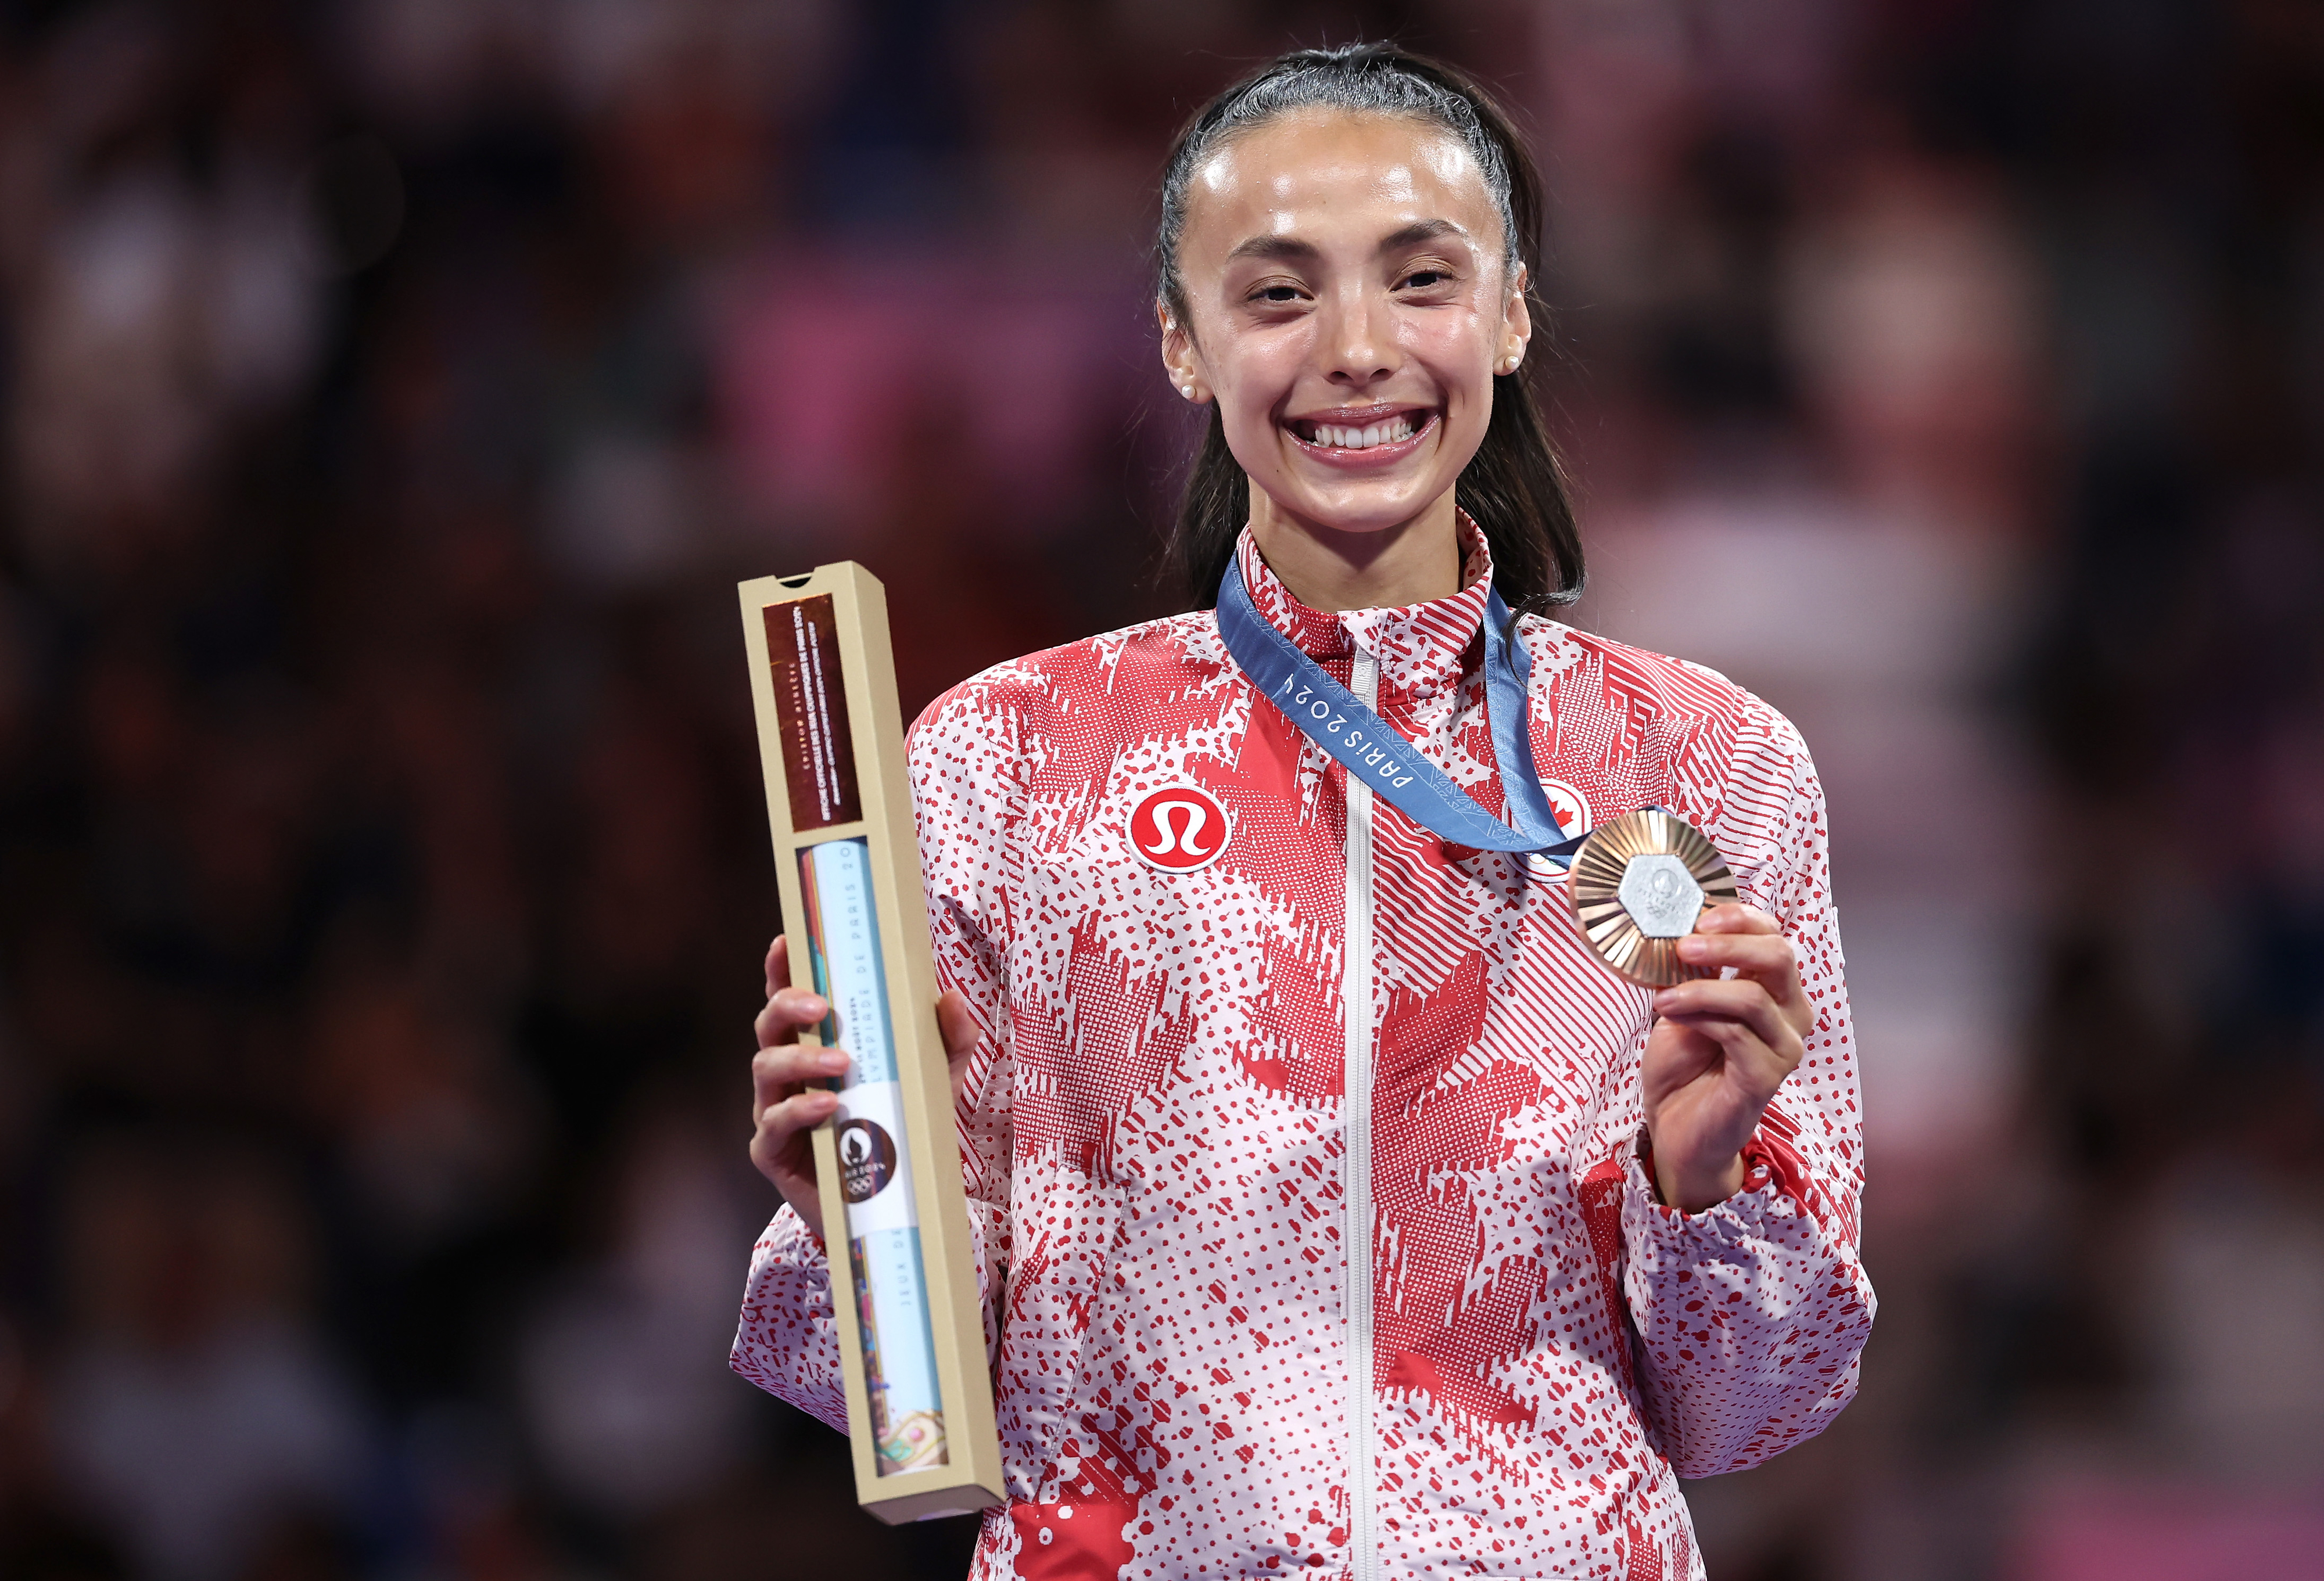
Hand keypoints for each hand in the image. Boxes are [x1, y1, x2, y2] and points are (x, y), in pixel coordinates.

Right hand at [748, 936, 983, 1234]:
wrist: (894, 1204)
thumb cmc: (904, 1129)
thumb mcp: (936, 1079)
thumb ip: (949, 1039)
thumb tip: (950, 997)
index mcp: (816, 1044)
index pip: (791, 999)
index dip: (782, 970)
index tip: (787, 941)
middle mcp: (787, 1072)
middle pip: (769, 1025)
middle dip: (787, 1006)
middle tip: (822, 1007)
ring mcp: (774, 1110)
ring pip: (766, 1069)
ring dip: (801, 1059)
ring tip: (841, 1063)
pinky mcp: (772, 1152)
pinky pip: (773, 1123)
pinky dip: (800, 1110)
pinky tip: (829, 1105)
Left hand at [1639, 903, 1809, 1212]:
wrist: (1674, 1124)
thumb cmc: (1682, 1063)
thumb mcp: (1682, 1002)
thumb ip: (1692, 969)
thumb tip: (1676, 926)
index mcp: (1775, 990)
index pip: (1774, 936)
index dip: (1741, 918)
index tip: (1699, 918)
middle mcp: (1791, 1015)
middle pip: (1779, 957)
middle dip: (1728, 945)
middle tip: (1683, 946)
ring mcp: (1784, 1048)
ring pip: (1754, 997)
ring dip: (1701, 989)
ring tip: (1663, 997)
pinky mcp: (1766, 1077)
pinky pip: (1736, 1034)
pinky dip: (1699, 1017)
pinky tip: (1670, 1015)